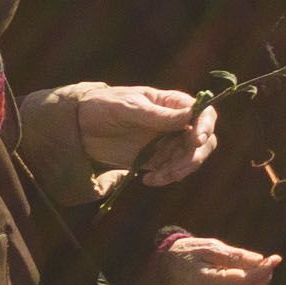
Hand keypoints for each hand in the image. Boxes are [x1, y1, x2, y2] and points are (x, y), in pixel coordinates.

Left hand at [57, 82, 219, 185]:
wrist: (80, 127)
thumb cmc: (104, 106)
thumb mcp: (129, 108)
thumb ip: (158, 115)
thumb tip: (190, 114)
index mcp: (172, 103)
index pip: (203, 112)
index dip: (205, 125)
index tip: (196, 139)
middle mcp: (176, 123)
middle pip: (204, 139)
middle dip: (194, 155)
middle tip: (175, 167)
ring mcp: (168, 142)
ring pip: (191, 158)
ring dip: (179, 170)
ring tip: (157, 176)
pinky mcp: (157, 159)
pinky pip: (173, 170)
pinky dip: (166, 178)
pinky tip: (148, 181)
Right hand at [158, 232, 277, 284]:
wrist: (164, 267)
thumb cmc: (186, 252)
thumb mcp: (209, 247)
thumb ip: (234, 255)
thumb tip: (259, 260)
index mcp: (203, 281)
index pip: (241, 280)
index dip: (261, 271)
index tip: (275, 258)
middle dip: (262, 277)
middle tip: (274, 260)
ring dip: (258, 283)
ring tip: (267, 266)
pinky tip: (254, 274)